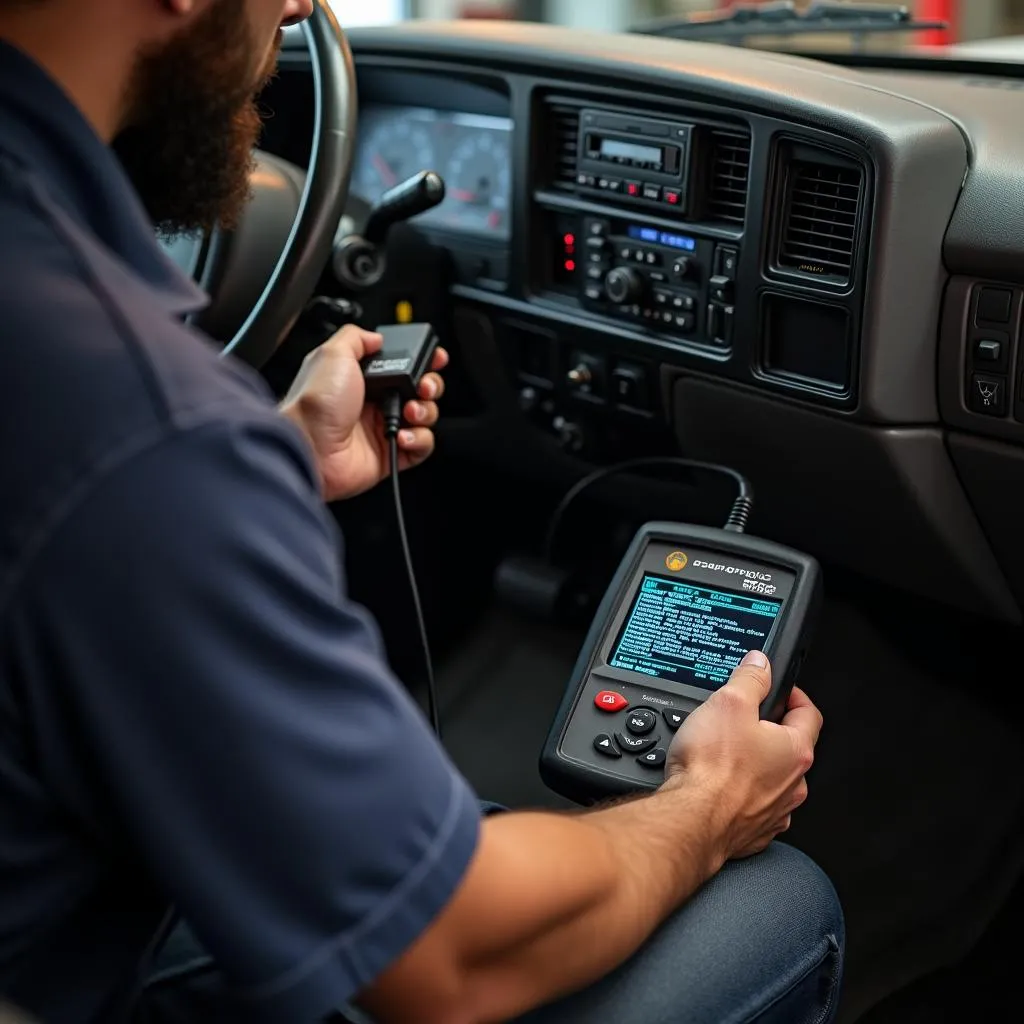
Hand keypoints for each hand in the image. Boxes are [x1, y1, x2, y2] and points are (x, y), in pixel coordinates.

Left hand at [280, 325, 448, 501]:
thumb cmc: (314, 405)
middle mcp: (374, 403)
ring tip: (410, 412)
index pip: (401, 365)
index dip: (422, 360)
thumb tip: (376, 336)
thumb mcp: (331, 354)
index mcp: (362, 378)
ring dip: (425, 412)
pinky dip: (419, 439)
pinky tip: (402, 435)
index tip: (435, 358)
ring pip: (424, 417)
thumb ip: (356, 337)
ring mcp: (382, 429)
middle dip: (430, 385)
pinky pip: (420, 446)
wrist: (310, 447)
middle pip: (419, 390)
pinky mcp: (390, 454)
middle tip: (423, 386)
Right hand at [664, 650, 821, 861]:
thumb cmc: (712, 768)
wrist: (692, 820)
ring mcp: (775, 812)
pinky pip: (753, 807)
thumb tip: (760, 663)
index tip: (781, 689)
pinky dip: (740, 795)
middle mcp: (793, 785)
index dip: (794, 695)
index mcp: (795, 751)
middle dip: (769, 732)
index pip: (808, 714)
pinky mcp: (754, 832)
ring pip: (772, 781)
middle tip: (744, 721)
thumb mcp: (729, 702)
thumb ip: (750, 678)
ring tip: (725, 756)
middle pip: (790, 749)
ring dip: (755, 767)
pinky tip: (718, 786)